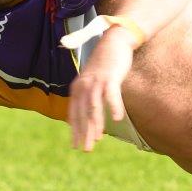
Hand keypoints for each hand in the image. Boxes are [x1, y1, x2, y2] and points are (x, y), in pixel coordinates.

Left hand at [67, 28, 134, 151]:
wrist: (114, 40)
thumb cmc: (105, 63)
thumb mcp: (92, 80)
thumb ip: (89, 95)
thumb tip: (88, 113)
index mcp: (78, 88)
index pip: (74, 113)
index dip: (75, 130)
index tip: (75, 145)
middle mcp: (84, 85)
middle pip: (83, 113)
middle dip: (84, 133)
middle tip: (86, 149)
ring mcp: (97, 81)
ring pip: (94, 107)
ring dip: (96, 124)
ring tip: (97, 139)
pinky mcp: (110, 77)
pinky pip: (112, 95)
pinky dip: (114, 107)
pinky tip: (117, 119)